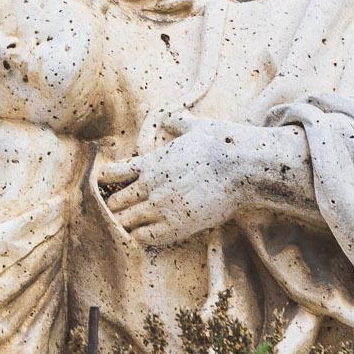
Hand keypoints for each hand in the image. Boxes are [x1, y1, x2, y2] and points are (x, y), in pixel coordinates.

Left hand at [96, 120, 309, 247]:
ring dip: (126, 223)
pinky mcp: (177, 224)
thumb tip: (171, 115)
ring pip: (125, 221)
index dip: (110, 182)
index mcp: (150, 163)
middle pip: (115, 202)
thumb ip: (177, 123)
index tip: (117, 186)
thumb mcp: (195, 126)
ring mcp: (161, 206)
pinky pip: (144, 237)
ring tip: (133, 224)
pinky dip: (140, 237)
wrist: (242, 165)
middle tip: (124, 210)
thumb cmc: (221, 144)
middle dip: (116, 206)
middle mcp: (149, 185)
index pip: (112, 175)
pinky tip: (146, 234)